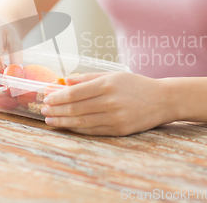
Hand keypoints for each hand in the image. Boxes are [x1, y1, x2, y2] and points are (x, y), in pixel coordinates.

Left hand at [40, 72, 177, 135]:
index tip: (47, 98)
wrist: (162, 100)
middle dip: (57, 110)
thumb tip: (65, 81)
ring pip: (82, 122)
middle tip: (44, 110)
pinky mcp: (119, 130)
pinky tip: (68, 126)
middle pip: (76, 109)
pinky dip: (78, 129)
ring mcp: (115, 117)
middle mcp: (110, 101)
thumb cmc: (135, 85)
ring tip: (50, 120)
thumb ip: (88, 78)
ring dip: (63, 122)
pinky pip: (93, 131)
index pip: (75, 93)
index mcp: (107, 85)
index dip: (58, 97)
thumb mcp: (113, 75)